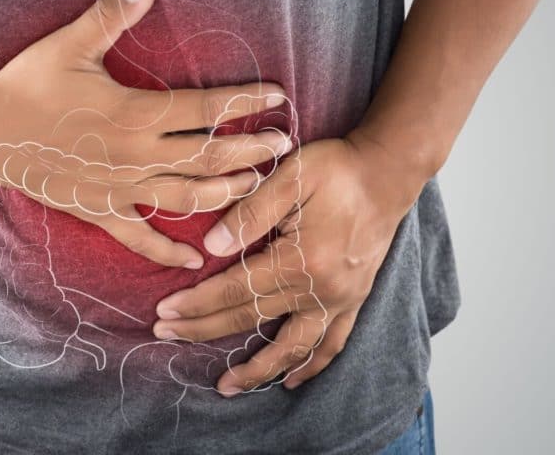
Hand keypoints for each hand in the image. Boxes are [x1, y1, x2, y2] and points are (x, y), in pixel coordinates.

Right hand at [0, 0, 290, 268]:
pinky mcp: (100, 211)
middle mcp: (136, 156)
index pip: (206, 110)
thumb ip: (111, 15)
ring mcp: (120, 189)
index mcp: (135, 113)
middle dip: (252, 153)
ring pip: (188, 199)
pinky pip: (141, 239)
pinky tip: (196, 260)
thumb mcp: (69, 44)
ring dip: (227, 195)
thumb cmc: (27, 84)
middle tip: (284, 146)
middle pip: (209, 159)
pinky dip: (169, 252)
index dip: (245, 103)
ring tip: (257, 187)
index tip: (278, 96)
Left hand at [150, 132, 426, 393]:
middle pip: (252, 318)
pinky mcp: (354, 300)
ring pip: (293, 347)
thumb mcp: (291, 176)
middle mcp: (322, 289)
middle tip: (167, 335)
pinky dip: (310, 366)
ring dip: (258, 370)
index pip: (235, 290)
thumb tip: (211, 247)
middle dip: (205, 330)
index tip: (165, 312)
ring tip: (226, 386)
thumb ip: (250, 212)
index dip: (197, 303)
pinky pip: (331, 344)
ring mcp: (341, 299)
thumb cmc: (338, 169)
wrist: (389, 171)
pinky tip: (291, 380)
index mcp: (301, 259)